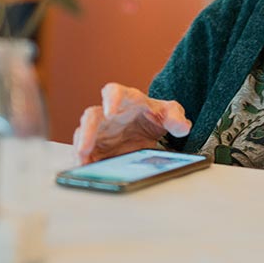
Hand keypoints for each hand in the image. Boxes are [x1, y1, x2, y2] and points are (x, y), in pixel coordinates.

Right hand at [72, 82, 191, 164]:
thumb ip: (176, 117)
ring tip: (82, 162)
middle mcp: (108, 114)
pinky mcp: (96, 147)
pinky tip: (85, 171)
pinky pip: (85, 153)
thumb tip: (182, 126)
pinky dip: (83, 162)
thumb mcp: (169, 113)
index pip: (115, 91)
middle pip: (91, 116)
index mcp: (127, 100)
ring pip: (83, 135)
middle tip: (86, 146)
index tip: (111, 111)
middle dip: (88, 131)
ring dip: (81, 148)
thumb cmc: (155, 116)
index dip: (111, 99)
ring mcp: (99, 131)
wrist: (150, 130)